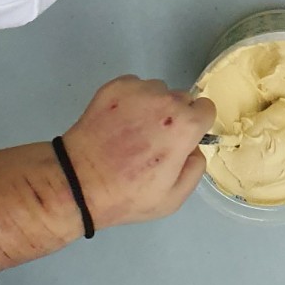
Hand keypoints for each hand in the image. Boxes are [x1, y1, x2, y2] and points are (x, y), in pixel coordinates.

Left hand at [61, 77, 214, 229]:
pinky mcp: (116, 85)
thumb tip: (194, 147)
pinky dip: (130, 100)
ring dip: (152, 106)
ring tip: (130, 132)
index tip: (181, 140)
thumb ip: (195, 168)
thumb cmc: (127, 195)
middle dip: (174, 116)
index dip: (196, 125)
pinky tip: (116, 122)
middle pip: (182, 99)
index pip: (206, 108)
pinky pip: (135, 87)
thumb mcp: (172, 199)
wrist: (77, 183)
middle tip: (153, 140)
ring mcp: (140, 90)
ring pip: (158, 91)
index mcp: (185, 125)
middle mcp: (166, 100)